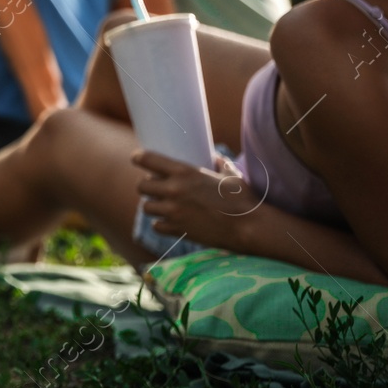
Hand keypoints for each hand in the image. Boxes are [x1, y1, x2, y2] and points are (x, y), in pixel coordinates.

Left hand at [132, 150, 256, 248]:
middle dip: (146, 185)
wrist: (250, 227)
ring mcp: (174, 211)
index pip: (147, 159)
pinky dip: (161, 224)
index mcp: (184, 172)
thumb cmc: (243, 199)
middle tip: (155, 186)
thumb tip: (215, 157)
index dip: (138, 158)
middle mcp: (174, 190)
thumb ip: (220, 164)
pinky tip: (170, 221)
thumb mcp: (230, 176)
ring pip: (146, 207)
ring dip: (153, 205)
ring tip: (163, 204)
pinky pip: (156, 225)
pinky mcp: (178, 230)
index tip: (137, 158)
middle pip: (141, 185)